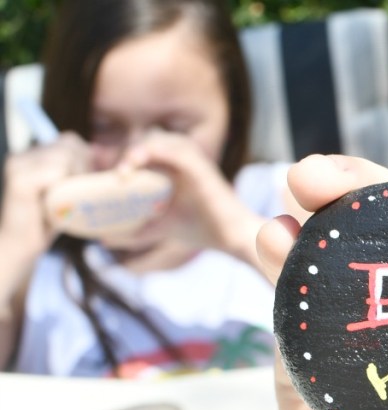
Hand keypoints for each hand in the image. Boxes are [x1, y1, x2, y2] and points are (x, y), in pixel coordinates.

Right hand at [0, 133, 90, 297]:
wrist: (17, 246)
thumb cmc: (45, 221)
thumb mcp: (65, 191)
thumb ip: (76, 171)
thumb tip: (98, 154)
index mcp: (32, 155)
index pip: (70, 141)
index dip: (85, 160)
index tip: (82, 183)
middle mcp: (23, 156)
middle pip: (71, 146)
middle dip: (83, 168)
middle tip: (75, 194)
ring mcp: (19, 166)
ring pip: (64, 156)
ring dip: (75, 178)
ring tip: (66, 199)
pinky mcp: (20, 180)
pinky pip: (55, 172)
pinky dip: (63, 186)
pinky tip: (57, 202)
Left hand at [116, 130, 262, 263]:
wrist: (232, 239)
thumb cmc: (203, 231)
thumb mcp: (161, 229)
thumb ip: (135, 232)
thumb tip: (103, 238)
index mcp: (178, 172)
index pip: (149, 153)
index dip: (129, 158)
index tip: (113, 177)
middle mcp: (187, 163)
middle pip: (153, 143)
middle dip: (131, 154)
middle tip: (117, 175)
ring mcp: (195, 163)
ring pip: (163, 141)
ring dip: (140, 150)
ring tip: (125, 169)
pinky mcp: (202, 168)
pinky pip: (176, 150)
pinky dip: (155, 153)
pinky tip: (137, 165)